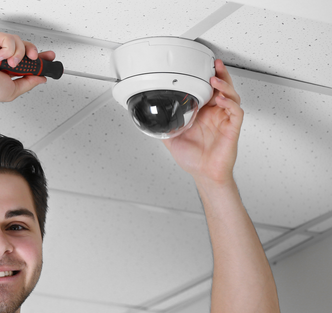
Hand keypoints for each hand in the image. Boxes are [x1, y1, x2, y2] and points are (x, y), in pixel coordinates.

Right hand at [0, 32, 54, 103]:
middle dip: (34, 54)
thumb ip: (28, 83)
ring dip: (18, 55)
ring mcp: (0, 47)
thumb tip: (41, 79)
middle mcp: (6, 57)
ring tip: (9, 64)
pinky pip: (10, 39)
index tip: (49, 58)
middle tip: (33, 59)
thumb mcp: (13, 90)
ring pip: (21, 43)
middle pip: (28, 48)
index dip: (41, 58)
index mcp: (10, 69)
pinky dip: (7, 50)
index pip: (29, 61)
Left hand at [163, 60, 243, 183]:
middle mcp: (216, 114)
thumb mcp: (172, 138)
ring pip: (231, 96)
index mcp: (204, 114)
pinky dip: (230, 103)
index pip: (208, 90)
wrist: (204, 174)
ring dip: (224, 86)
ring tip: (214, 80)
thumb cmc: (193, 158)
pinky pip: (236, 111)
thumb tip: (151, 119)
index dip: (206, 78)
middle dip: (220, 74)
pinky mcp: (232, 128)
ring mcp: (225, 119)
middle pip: (223, 88)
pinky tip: (221, 100)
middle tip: (214, 64)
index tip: (200, 68)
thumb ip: (165, 126)